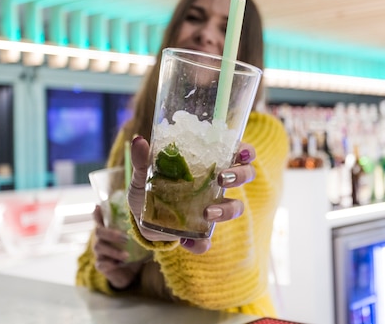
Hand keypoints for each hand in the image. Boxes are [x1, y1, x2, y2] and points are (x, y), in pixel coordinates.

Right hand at [91, 206, 143, 289]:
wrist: (130, 273)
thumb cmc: (134, 252)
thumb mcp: (137, 239)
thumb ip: (140, 231)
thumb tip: (154, 222)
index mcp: (109, 231)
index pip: (100, 219)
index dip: (98, 213)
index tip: (98, 206)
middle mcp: (101, 239)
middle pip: (98, 232)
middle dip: (111, 233)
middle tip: (126, 238)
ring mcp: (99, 252)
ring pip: (99, 247)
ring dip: (114, 251)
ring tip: (126, 255)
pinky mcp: (101, 265)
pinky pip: (101, 263)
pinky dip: (109, 263)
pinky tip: (118, 264)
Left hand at [128, 136, 255, 254]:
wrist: (140, 219)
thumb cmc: (149, 187)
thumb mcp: (143, 173)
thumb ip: (142, 159)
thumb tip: (139, 141)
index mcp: (207, 164)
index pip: (236, 152)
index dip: (246, 151)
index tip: (242, 153)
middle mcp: (216, 184)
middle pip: (245, 175)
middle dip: (240, 175)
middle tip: (222, 178)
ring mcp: (212, 208)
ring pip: (236, 207)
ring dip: (226, 210)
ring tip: (208, 212)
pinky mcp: (200, 232)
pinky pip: (208, 240)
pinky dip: (200, 243)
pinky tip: (186, 241)